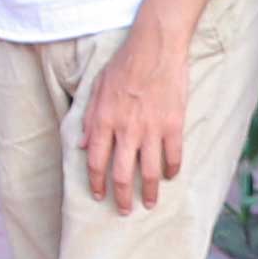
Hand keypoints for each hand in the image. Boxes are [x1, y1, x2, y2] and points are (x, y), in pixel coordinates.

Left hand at [77, 27, 197, 211]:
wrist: (155, 47)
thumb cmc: (123, 64)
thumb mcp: (97, 88)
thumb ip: (89, 118)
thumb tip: (84, 145)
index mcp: (104, 121)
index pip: (97, 163)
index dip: (97, 183)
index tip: (99, 196)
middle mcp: (126, 130)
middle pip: (122, 174)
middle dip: (121, 197)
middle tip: (124, 211)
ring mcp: (151, 130)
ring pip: (149, 172)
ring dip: (149, 192)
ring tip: (149, 203)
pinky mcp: (173, 125)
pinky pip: (173, 156)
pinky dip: (172, 170)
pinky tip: (170, 176)